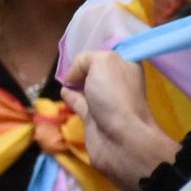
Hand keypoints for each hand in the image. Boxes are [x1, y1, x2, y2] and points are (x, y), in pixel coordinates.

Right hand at [68, 50, 185, 183]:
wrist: (121, 138)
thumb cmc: (115, 94)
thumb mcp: (102, 62)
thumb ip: (85, 60)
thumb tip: (73, 77)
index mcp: (127, 66)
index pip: (111, 53)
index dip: (96, 52)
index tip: (82, 53)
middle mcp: (118, 83)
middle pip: (98, 70)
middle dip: (85, 67)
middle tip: (69, 64)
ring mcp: (106, 102)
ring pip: (88, 87)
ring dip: (76, 82)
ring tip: (64, 78)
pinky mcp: (93, 119)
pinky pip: (79, 103)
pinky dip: (70, 97)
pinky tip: (62, 91)